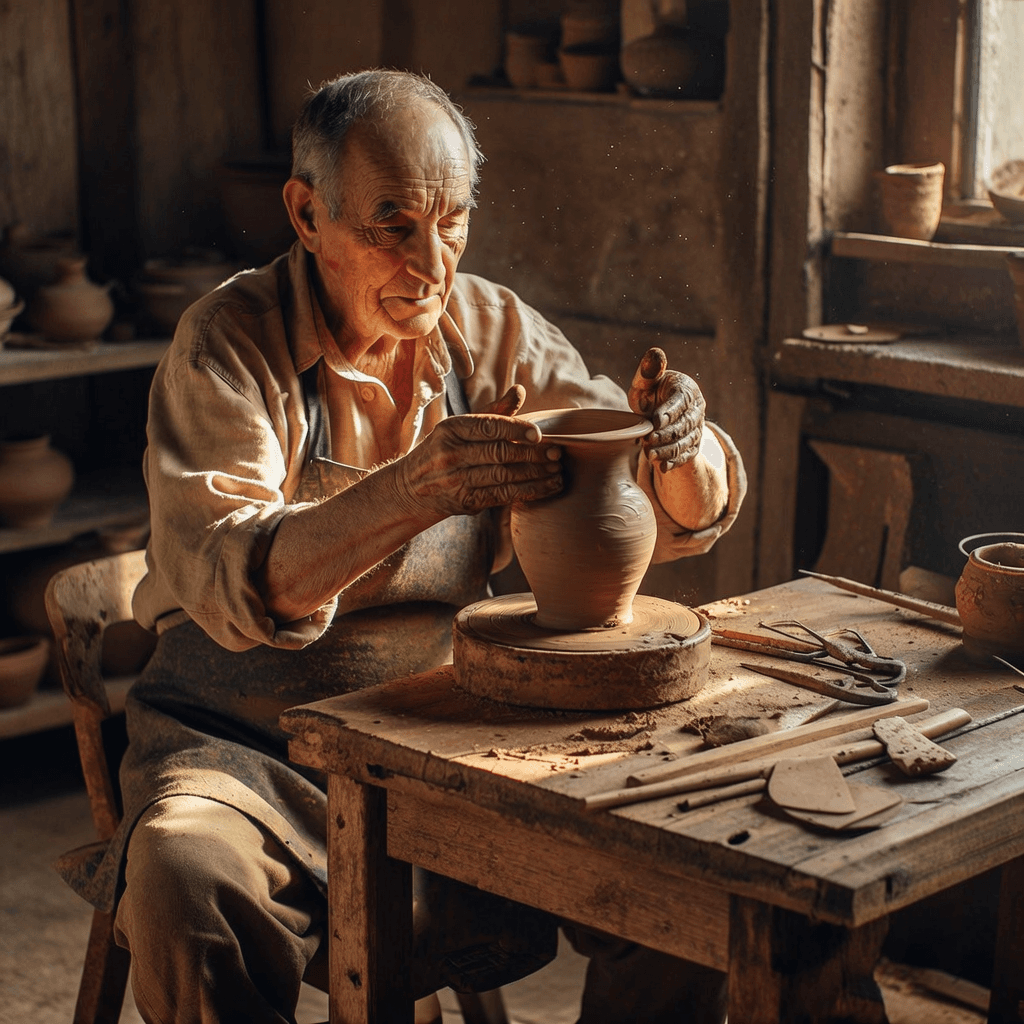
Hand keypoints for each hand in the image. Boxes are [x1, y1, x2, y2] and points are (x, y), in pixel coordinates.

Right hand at [394, 386, 561, 517]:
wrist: (413, 487)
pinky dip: (529, 492)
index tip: (540, 434)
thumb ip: (494, 411)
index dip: (516, 430)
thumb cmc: (447, 449)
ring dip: (535, 474)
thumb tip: (520, 389)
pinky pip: (503, 496)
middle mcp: (452, 454)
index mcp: (452, 428)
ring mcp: (457, 480)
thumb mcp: (461, 426)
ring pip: (504, 477)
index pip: (488, 427)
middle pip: (499, 453)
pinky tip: (547, 486)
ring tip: (556, 469)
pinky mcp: (466, 502)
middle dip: (532, 454)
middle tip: (556, 453)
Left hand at [628, 347, 705, 472]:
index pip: (681, 401)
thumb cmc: (649, 393)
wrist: (656, 412)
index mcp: (687, 389)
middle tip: (648, 440)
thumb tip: (655, 353)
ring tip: (649, 455)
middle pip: (686, 424)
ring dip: (668, 450)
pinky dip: (676, 462)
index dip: (669, 412)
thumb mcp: (645, 382)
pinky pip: (688, 454)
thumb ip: (648, 370)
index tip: (654, 420)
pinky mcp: (694, 443)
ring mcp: (697, 428)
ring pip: (687, 441)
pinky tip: (662, 467)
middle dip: (667, 434)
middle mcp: (697, 409)